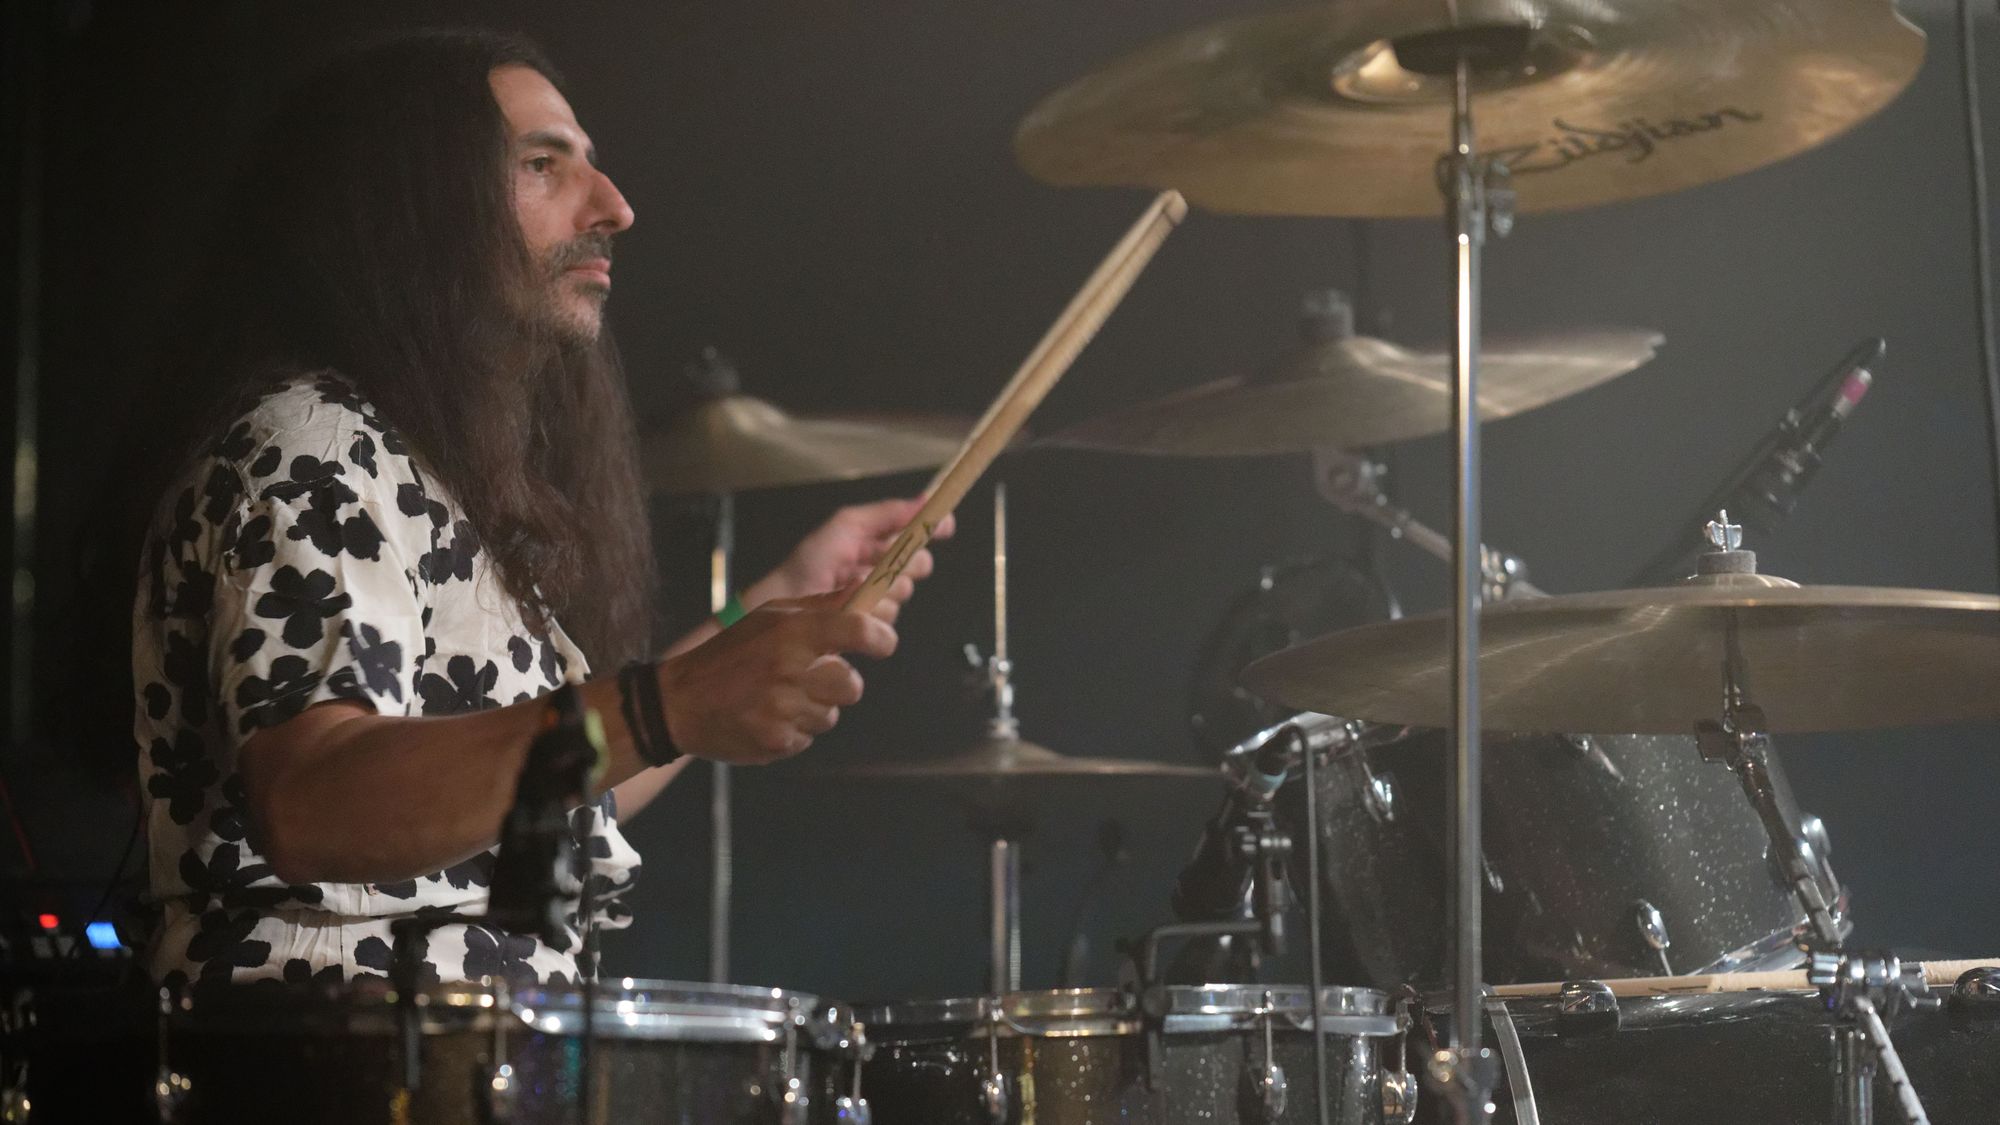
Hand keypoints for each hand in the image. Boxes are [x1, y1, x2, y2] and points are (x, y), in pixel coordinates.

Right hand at [656, 590, 897, 763]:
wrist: (680, 701)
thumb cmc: (732, 652)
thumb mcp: (771, 616)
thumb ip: (823, 606)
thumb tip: (867, 590)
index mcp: (793, 633)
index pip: (858, 630)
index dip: (880, 638)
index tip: (883, 643)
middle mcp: (790, 670)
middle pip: (852, 686)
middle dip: (838, 683)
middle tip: (811, 676)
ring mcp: (783, 710)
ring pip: (830, 715)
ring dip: (813, 708)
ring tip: (779, 696)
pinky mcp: (776, 742)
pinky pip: (807, 737)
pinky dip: (793, 729)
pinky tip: (767, 715)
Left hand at [747, 496, 956, 623]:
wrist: (787, 603)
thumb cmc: (809, 563)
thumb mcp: (847, 525)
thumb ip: (888, 512)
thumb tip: (925, 499)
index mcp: (874, 543)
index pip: (914, 535)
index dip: (929, 529)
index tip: (945, 526)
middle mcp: (880, 571)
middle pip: (917, 564)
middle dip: (905, 561)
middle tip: (880, 560)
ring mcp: (877, 600)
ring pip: (903, 591)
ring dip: (882, 587)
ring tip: (852, 585)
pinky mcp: (872, 628)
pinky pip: (890, 618)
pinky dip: (873, 609)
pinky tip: (852, 605)